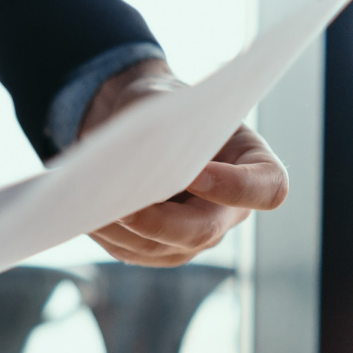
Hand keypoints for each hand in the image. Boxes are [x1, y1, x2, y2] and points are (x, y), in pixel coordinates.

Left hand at [80, 60, 288, 266]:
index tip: (195, 174)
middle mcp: (231, 210)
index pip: (268, 189)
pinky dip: (106, 233)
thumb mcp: (164, 99)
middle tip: (121, 205)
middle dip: (158, 220)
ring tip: (87, 202)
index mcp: (253, 165)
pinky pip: (132, 252)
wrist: (133, 126)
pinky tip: (84, 211)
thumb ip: (164, 124)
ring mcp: (197, 236)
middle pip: (203, 231)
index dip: (235, 188)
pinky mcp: (161, 250)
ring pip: (160, 248)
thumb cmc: (160, 103)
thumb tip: (144, 165)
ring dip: (121, 229)